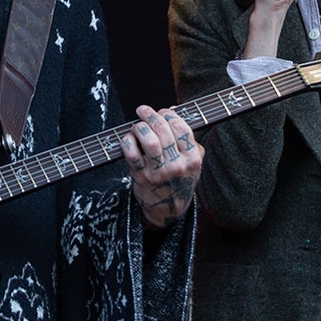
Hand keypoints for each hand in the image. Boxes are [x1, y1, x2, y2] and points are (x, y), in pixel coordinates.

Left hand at [121, 106, 204, 228]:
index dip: (169, 114)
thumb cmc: (180, 179)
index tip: (163, 112)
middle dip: (151, 115)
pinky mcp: (141, 177)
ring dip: (140, 127)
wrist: (167, 208)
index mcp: (193, 159)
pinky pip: (131, 153)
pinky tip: (129, 138)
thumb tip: (172, 111)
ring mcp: (159, 172)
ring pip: (149, 140)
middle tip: (144, 111)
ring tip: (138, 126)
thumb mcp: (193, 161)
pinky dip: (128, 141)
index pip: (181, 127)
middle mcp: (177, 166)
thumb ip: (187, 138)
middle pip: (163, 130)